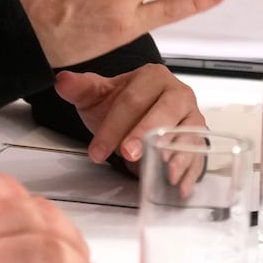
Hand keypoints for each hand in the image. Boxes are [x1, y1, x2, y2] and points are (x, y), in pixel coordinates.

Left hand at [53, 64, 205, 168]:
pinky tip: (180, 186)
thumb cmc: (122, 106)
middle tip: (128, 154)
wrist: (143, 117)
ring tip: (166, 171)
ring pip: (188, 133)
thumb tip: (62, 80)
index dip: (113, 125)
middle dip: (144, 134)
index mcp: (153, 77)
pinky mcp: (200, 140)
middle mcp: (178, 93)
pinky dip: (190, 171)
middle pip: (164, 112)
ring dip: (177, 154)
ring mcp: (192, 117)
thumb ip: (80, 88)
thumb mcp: (98, 96)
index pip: (132, 100)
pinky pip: (199, 155)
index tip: (97, 150)